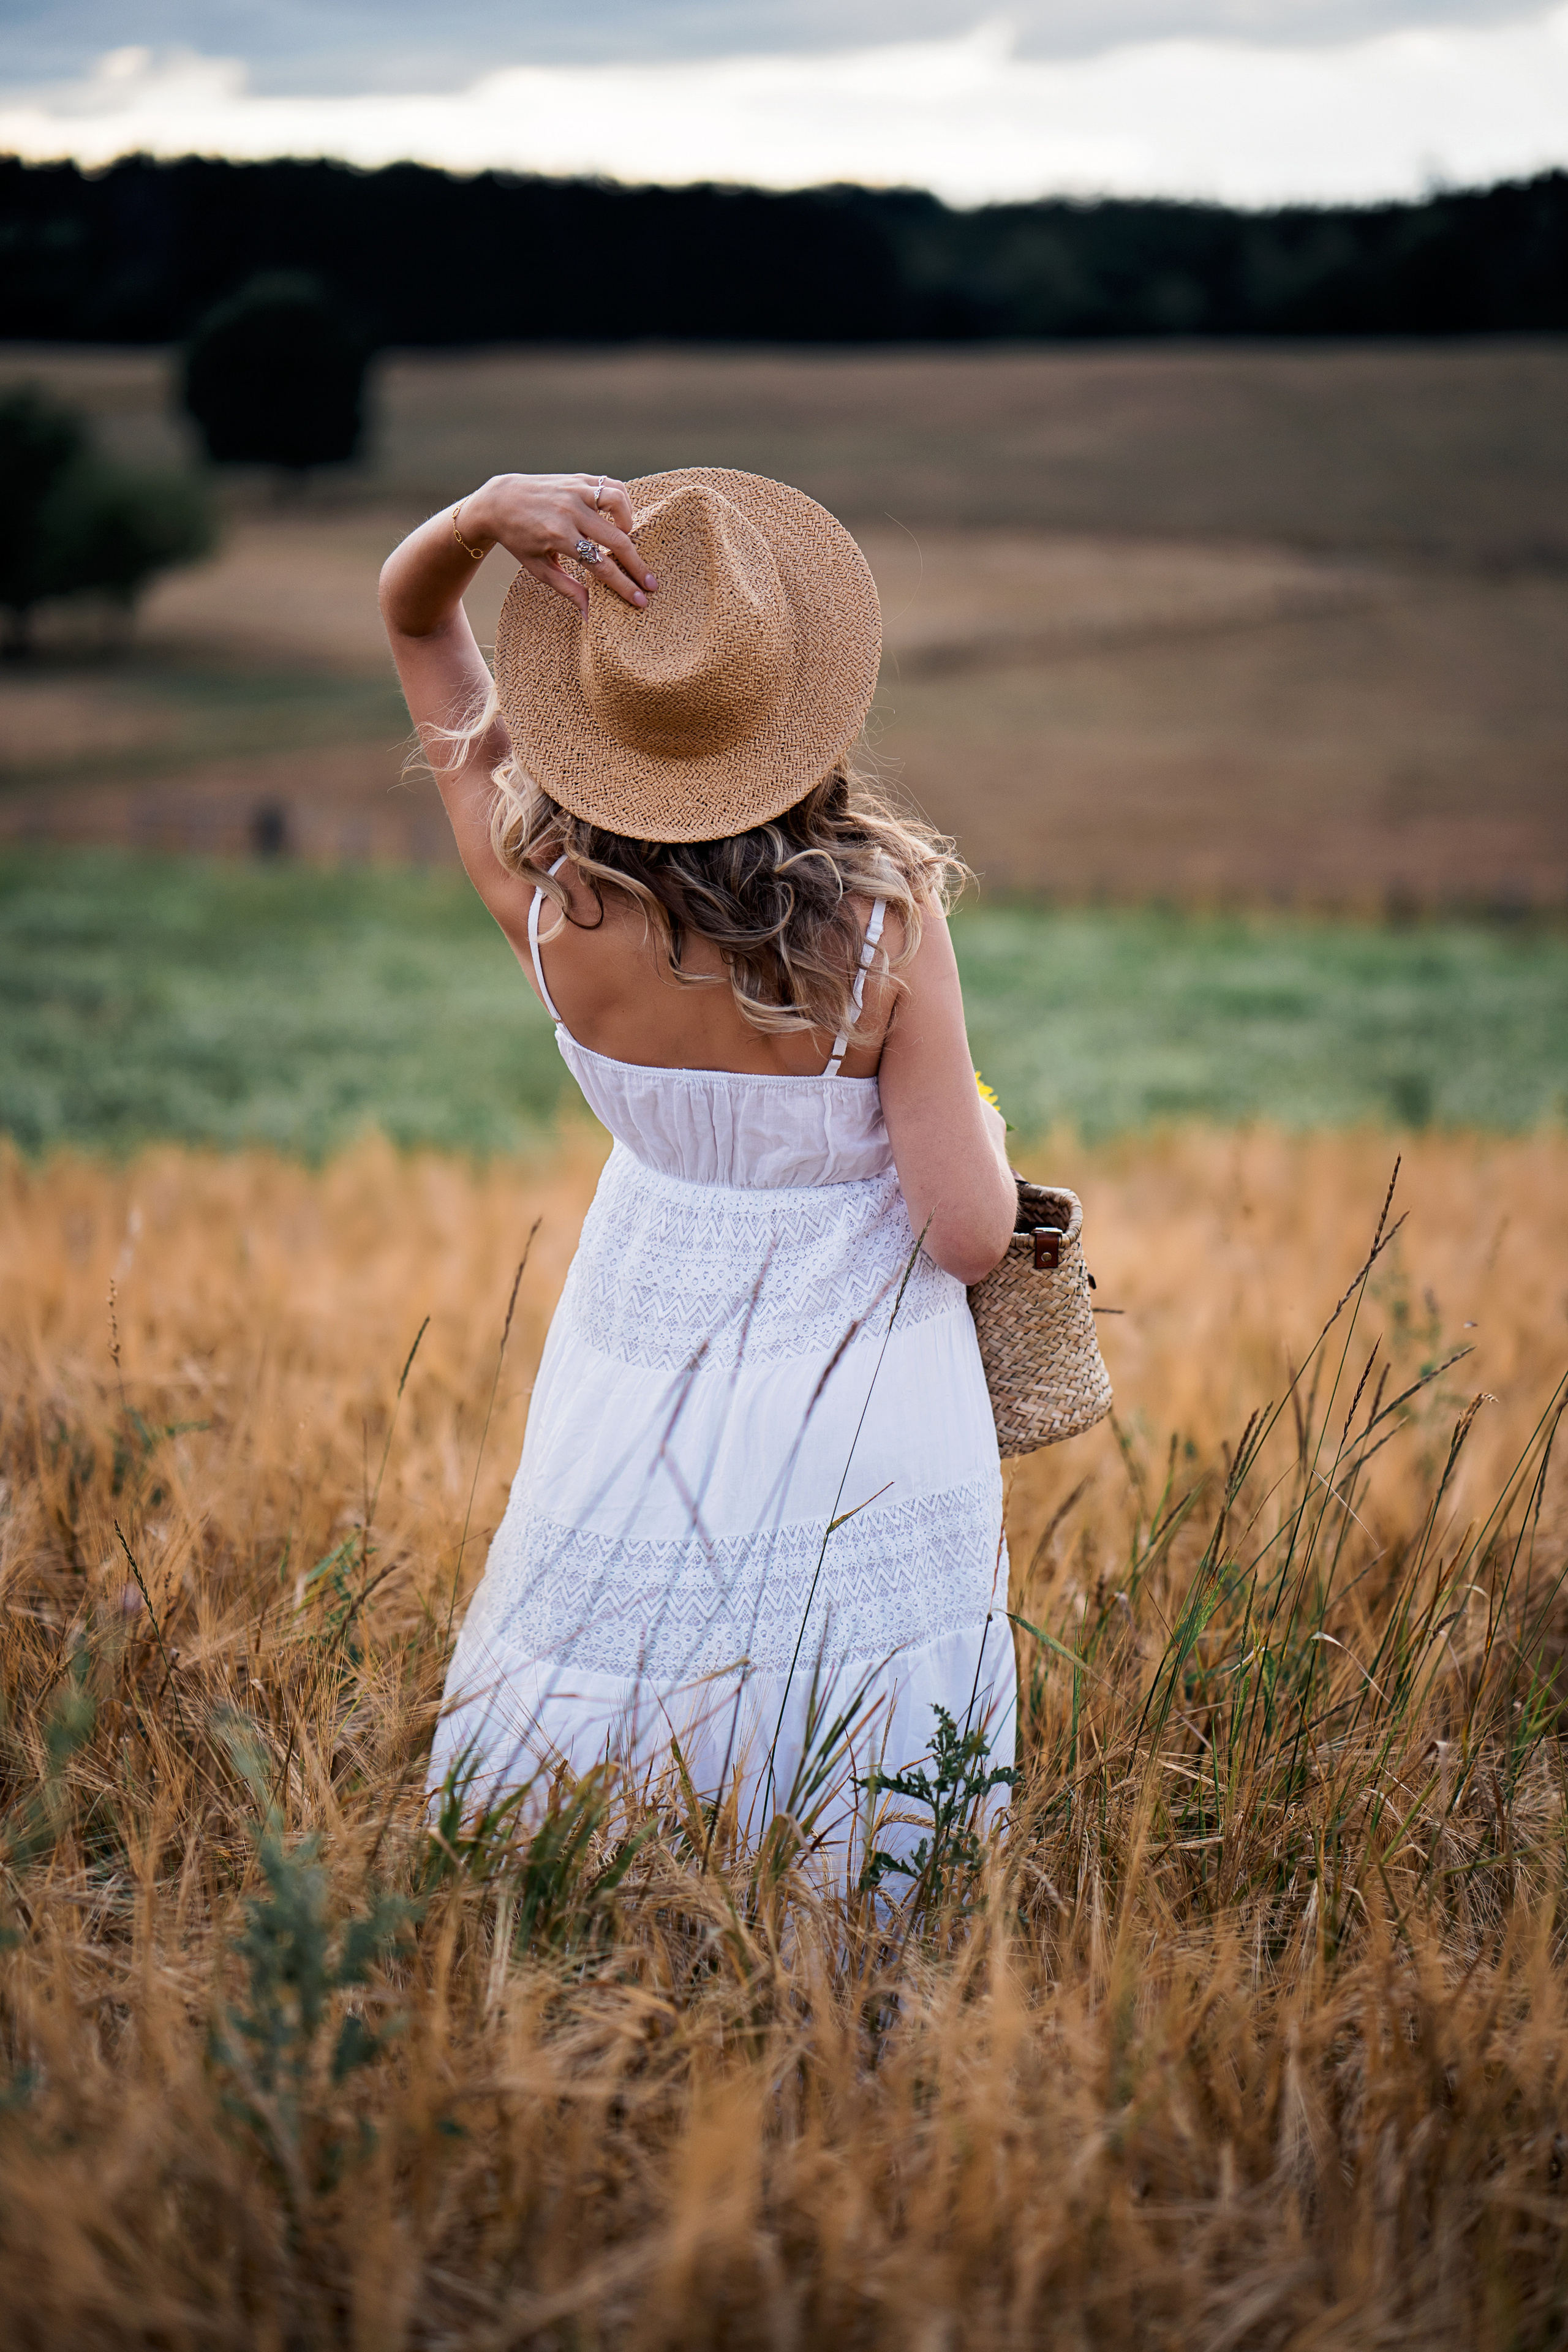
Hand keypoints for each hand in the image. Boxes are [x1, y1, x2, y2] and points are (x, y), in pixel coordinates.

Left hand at [461, 473, 656, 617]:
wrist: (499, 501)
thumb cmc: (519, 539)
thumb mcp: (538, 568)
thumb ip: (568, 589)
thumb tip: (589, 615)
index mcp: (558, 536)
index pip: (601, 565)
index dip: (623, 585)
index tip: (640, 600)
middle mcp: (570, 512)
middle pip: (616, 541)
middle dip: (637, 566)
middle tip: (651, 584)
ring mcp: (575, 491)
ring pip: (618, 504)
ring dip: (629, 525)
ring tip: (627, 541)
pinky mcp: (578, 479)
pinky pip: (611, 486)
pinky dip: (622, 502)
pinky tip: (620, 518)